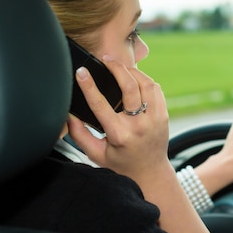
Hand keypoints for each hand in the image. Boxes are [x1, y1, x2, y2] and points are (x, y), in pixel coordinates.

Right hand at [66, 57, 170, 182]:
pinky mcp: (164, 115)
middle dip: (116, 68)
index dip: (89, 85)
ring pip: (146, 83)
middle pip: (130, 86)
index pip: (101, 105)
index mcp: (120, 135)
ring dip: (132, 71)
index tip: (81, 71)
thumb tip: (68, 114)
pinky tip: (134, 78)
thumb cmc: (120, 163)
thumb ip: (79, 134)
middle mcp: (139, 125)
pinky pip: (155, 89)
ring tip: (119, 67)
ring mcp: (155, 119)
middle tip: (105, 59)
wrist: (150, 173)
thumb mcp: (95, 154)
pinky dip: (144, 79)